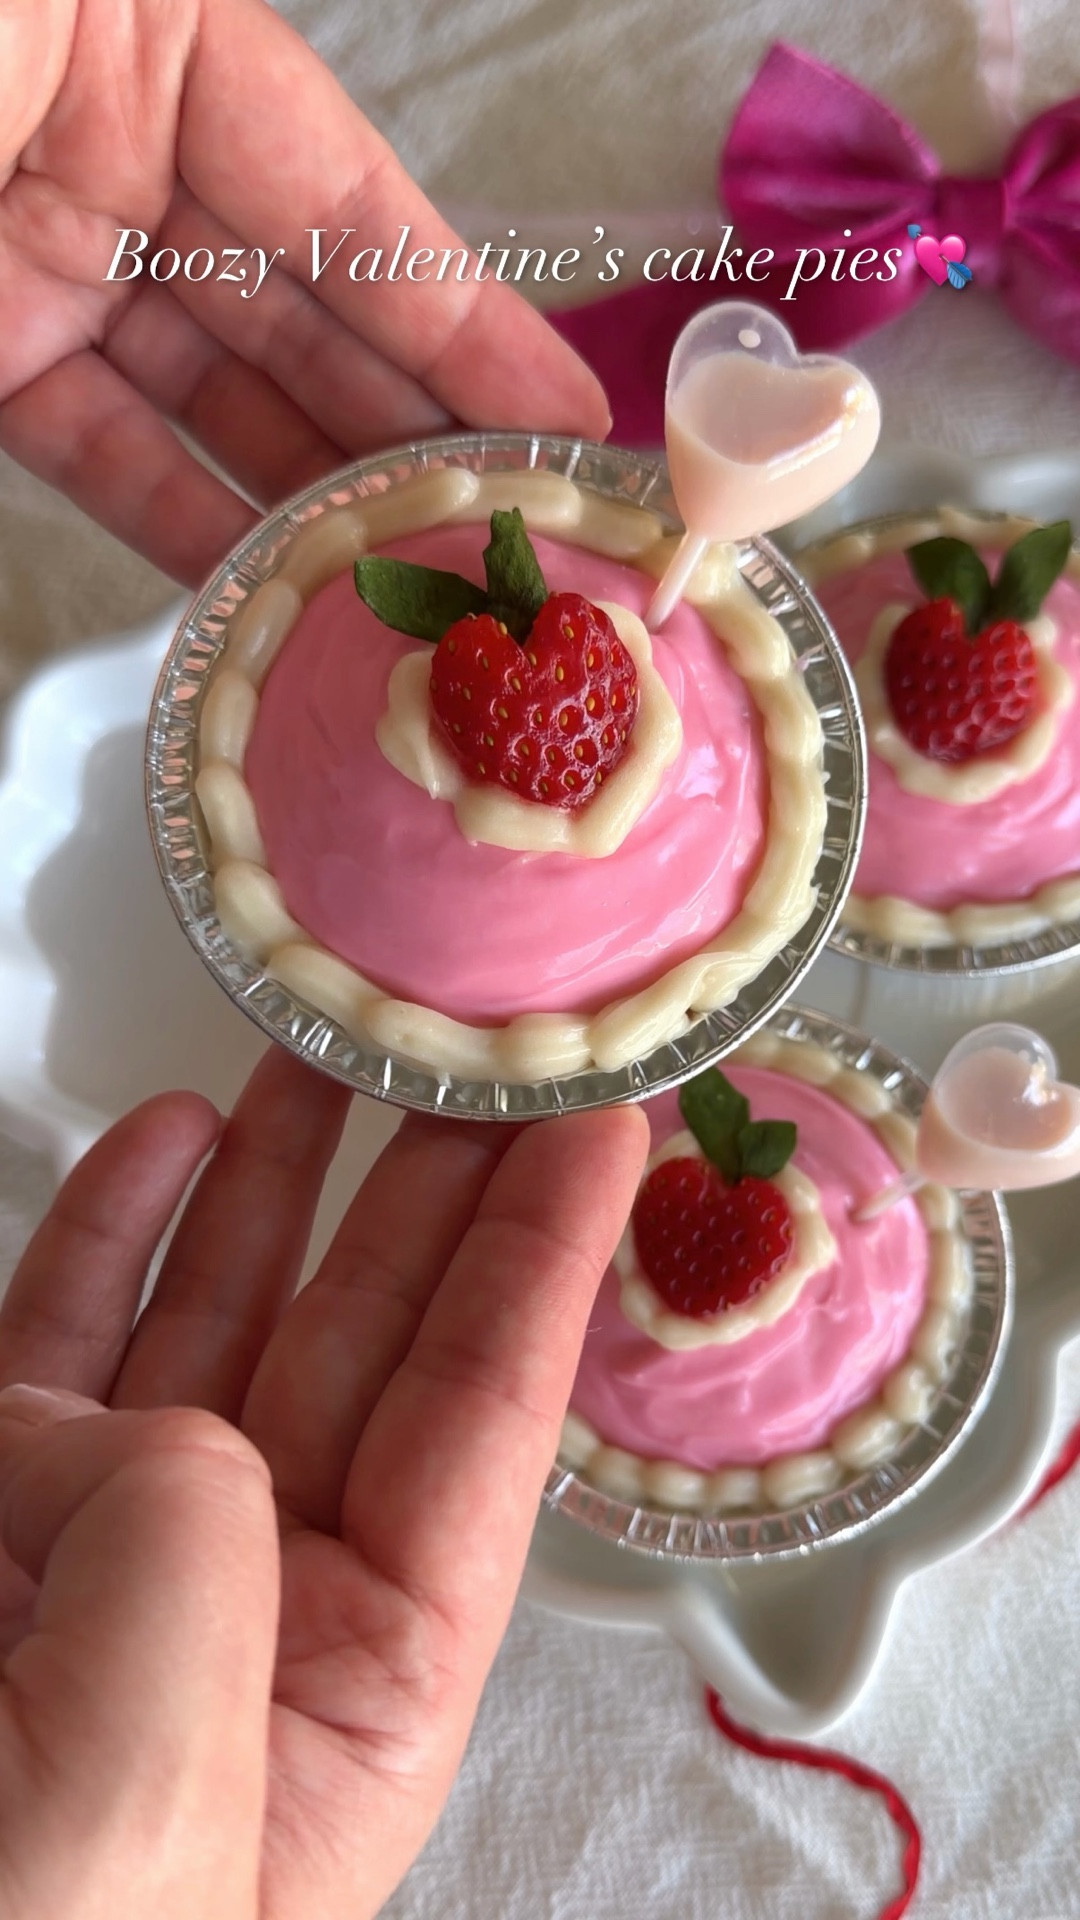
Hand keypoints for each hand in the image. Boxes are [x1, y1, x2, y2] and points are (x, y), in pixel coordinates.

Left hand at [0, 0, 608, 583]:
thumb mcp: (118, 31)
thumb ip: (264, 161)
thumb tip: (419, 278)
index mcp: (171, 46)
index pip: (358, 210)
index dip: (473, 326)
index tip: (570, 423)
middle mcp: (130, 166)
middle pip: (308, 322)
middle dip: (415, 436)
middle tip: (512, 545)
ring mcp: (55, 267)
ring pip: (220, 403)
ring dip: (322, 502)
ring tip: (422, 594)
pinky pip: (107, 453)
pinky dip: (188, 527)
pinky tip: (277, 591)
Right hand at [0, 1051, 646, 1916]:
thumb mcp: (137, 1803)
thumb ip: (185, 1569)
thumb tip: (140, 1435)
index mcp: (346, 1694)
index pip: (481, 1431)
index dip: (545, 1267)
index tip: (600, 1126)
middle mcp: (242, 1607)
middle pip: (372, 1347)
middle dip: (433, 1190)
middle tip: (492, 1046)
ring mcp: (105, 1553)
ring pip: (222, 1322)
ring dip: (287, 1180)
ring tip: (347, 1048)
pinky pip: (68, 1346)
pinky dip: (119, 1232)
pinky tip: (178, 1137)